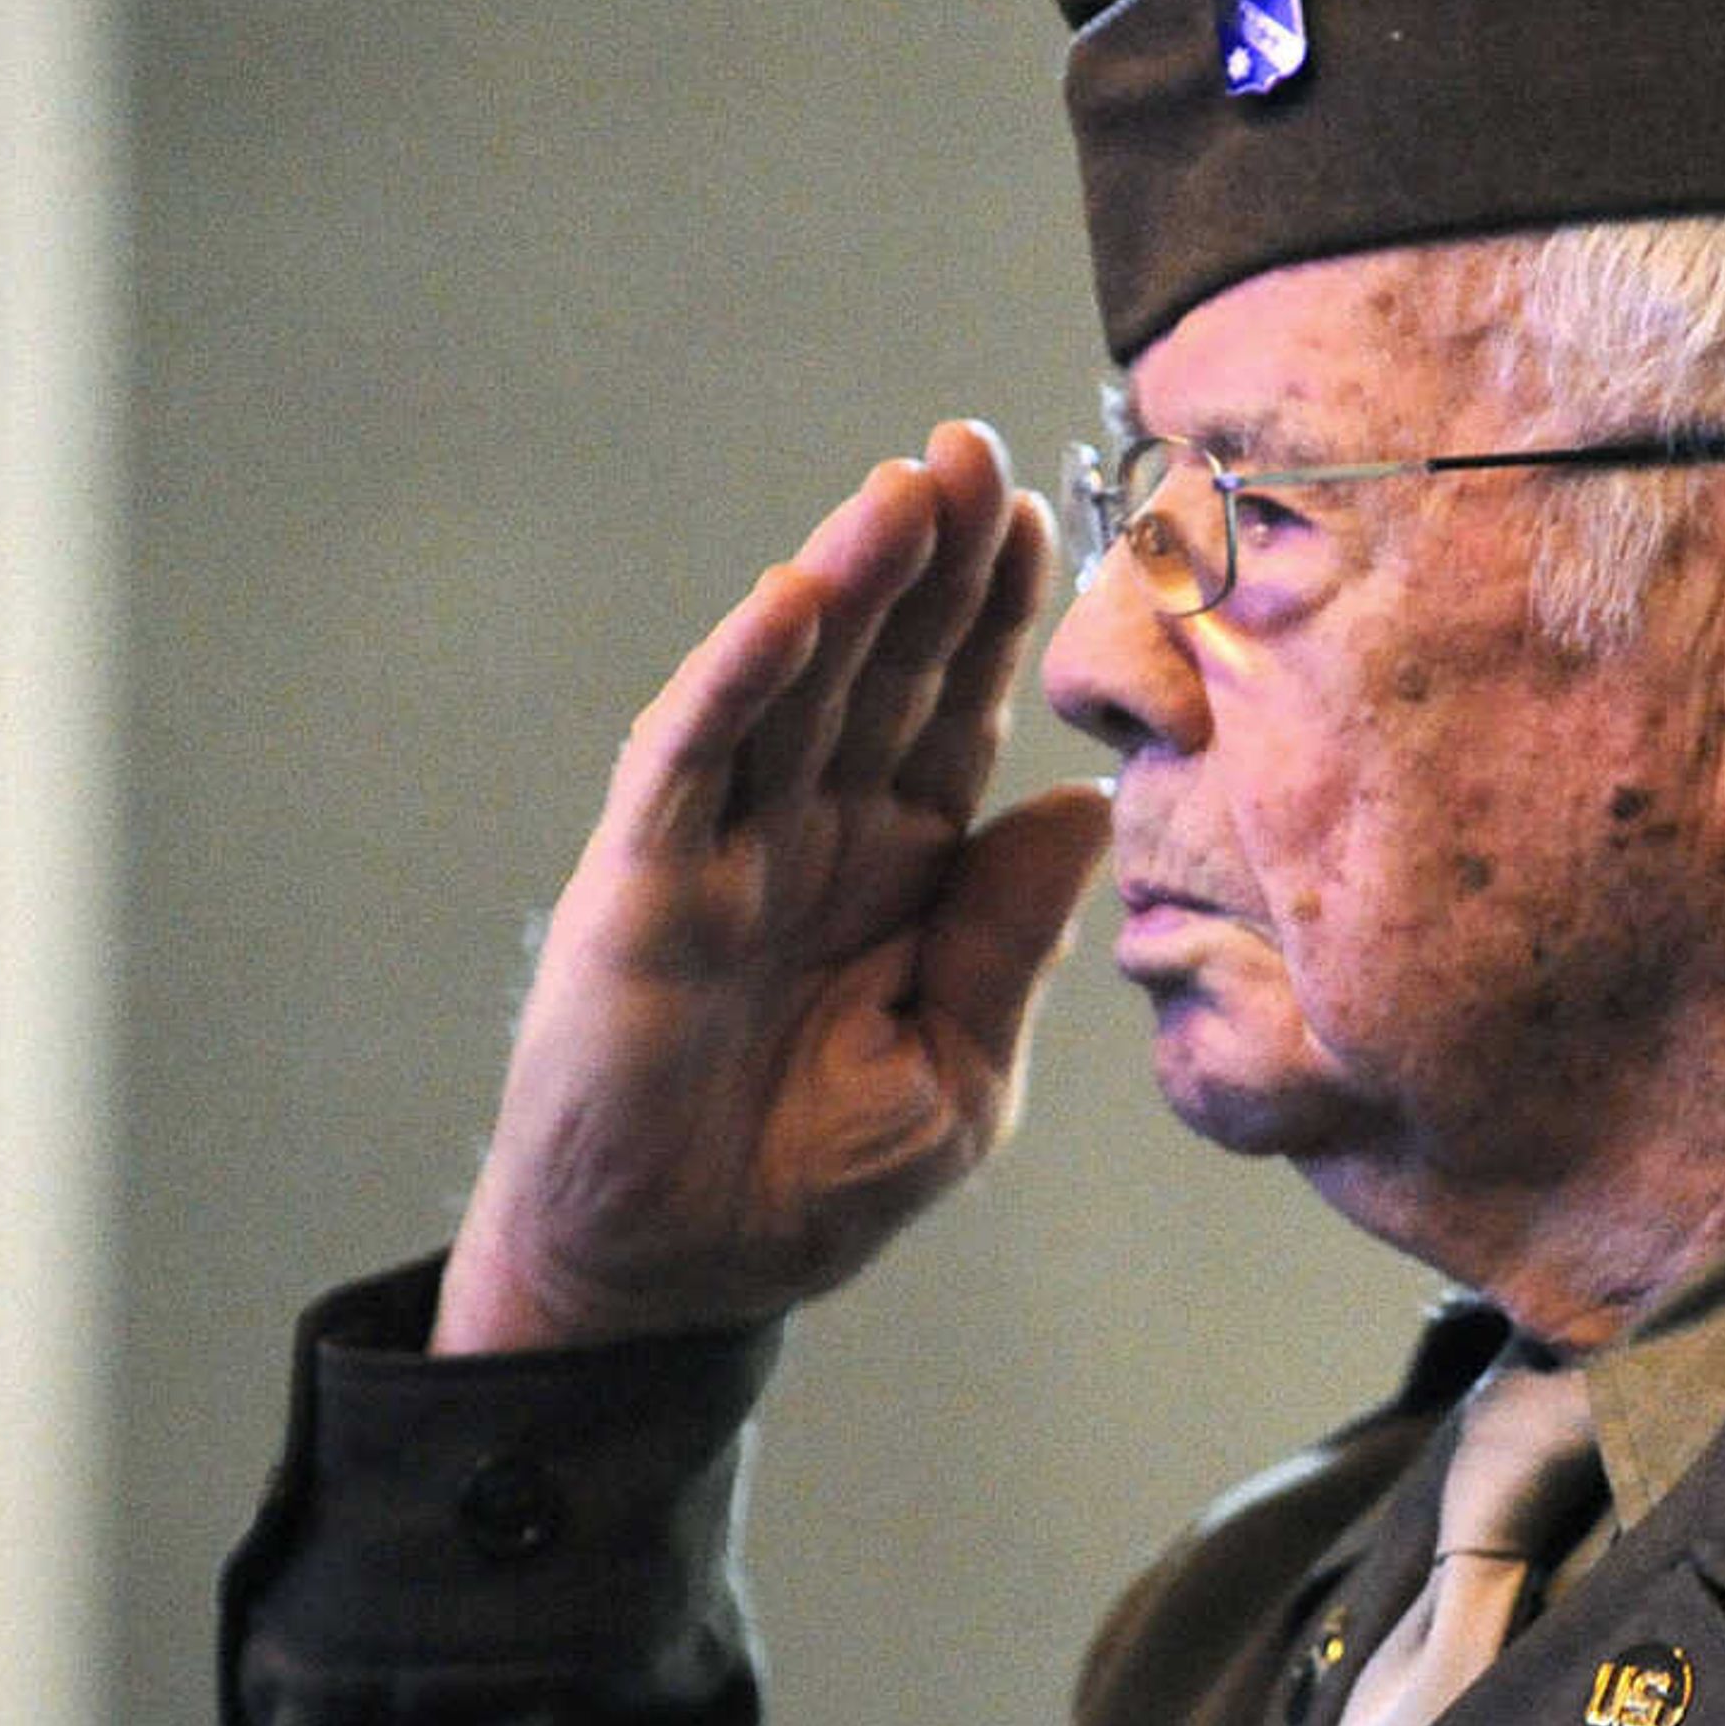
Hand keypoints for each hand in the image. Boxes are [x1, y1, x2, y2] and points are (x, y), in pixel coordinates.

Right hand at [433, 422, 1113, 1353]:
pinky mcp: (645, 882)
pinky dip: (742, 674)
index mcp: (897, 872)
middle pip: (884, 667)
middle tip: (978, 445)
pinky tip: (794, 598)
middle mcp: (812, 834)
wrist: (671, 1280)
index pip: (956, 714)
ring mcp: (723, 847)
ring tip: (908, 482)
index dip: (995, 619)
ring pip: (794, 682)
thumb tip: (1079, 806)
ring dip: (848, 579)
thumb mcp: (956, 1076)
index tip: (1048, 516)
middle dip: (932, 559)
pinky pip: (694, 756)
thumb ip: (1005, 942)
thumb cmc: (806, 1187)